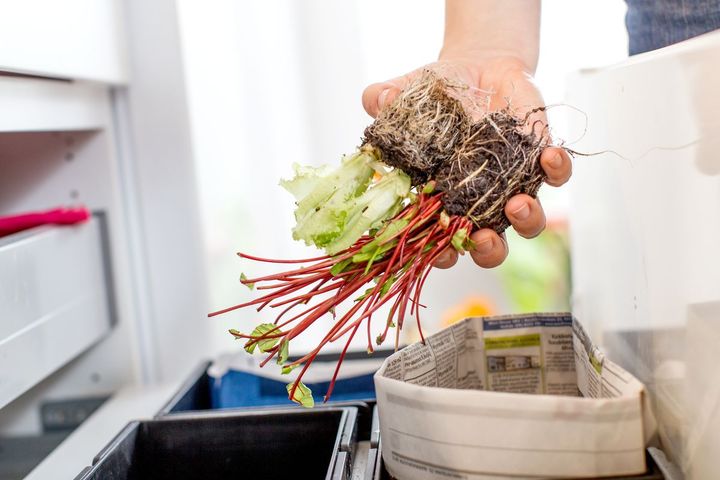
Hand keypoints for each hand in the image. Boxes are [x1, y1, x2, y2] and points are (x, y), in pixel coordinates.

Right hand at [362, 56, 571, 268]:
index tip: (439, 251)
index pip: (440, 240)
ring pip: (527, 221)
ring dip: (526, 220)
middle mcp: (479, 201)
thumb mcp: (405, 93)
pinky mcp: (538, 159)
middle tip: (484, 237)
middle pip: (488, 246)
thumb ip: (383, 98)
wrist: (477, 69)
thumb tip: (377, 102)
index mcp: (442, 197)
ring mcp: (511, 184)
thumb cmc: (436, 92)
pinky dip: (557, 170)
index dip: (440, 253)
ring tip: (517, 203)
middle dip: (489, 250)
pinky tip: (548, 155)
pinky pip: (556, 174)